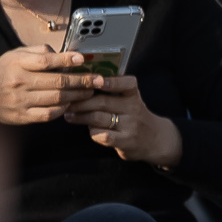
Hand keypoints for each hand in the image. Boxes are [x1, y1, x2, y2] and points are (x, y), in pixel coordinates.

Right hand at [0, 47, 95, 126]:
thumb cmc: (0, 72)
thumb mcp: (14, 55)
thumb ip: (38, 52)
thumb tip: (64, 54)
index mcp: (16, 64)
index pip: (45, 61)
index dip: (66, 59)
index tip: (82, 58)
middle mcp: (18, 83)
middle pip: (57, 82)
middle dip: (82, 81)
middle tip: (98, 80)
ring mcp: (19, 101)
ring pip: (57, 99)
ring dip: (77, 95)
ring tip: (90, 91)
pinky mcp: (21, 117)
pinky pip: (49, 114)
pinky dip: (63, 109)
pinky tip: (71, 103)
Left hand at [63, 75, 183, 167]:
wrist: (155, 140)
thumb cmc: (134, 117)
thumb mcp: (130, 101)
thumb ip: (111, 93)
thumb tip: (80, 84)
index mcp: (134, 96)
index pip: (127, 84)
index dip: (112, 82)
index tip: (97, 80)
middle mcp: (134, 109)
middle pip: (103, 102)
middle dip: (81, 101)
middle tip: (66, 101)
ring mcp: (130, 126)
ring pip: (99, 118)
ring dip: (80, 116)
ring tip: (69, 115)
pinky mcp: (125, 141)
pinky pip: (102, 135)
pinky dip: (92, 132)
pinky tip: (87, 129)